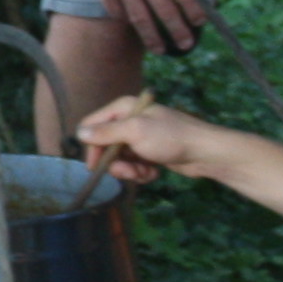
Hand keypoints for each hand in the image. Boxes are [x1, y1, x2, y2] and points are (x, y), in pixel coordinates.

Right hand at [73, 90, 214, 188]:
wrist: (204, 152)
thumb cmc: (170, 137)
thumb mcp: (135, 132)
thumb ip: (106, 133)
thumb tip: (78, 132)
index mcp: (123, 109)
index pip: (93, 125)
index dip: (92, 146)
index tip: (95, 166)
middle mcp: (129, 121)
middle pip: (106, 146)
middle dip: (116, 163)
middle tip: (128, 172)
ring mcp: (140, 138)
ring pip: (120, 159)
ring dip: (130, 170)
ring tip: (144, 173)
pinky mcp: (150, 153)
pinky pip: (134, 165)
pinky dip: (142, 172)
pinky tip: (153, 173)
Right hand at [74, 0, 208, 53]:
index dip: (195, 13)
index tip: (200, 22)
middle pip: (167, 15)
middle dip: (179, 33)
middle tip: (185, 45)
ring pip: (142, 21)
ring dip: (153, 39)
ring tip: (160, 49)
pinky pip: (118, 12)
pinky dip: (127, 20)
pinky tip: (133, 25)